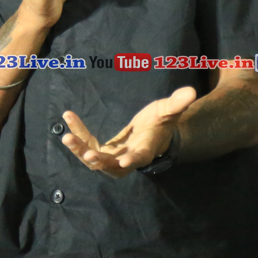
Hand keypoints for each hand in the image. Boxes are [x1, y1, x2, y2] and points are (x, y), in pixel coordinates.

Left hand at [60, 87, 196, 177]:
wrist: (151, 133)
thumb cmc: (160, 122)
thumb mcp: (168, 111)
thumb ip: (177, 103)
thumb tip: (191, 92)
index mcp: (145, 151)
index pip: (139, 158)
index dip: (132, 160)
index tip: (123, 160)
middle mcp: (127, 160)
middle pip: (110, 165)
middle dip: (95, 159)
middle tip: (82, 150)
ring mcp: (113, 159)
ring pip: (94, 160)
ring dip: (80, 150)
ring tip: (66, 137)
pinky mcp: (103, 153)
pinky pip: (88, 145)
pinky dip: (78, 133)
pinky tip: (68, 117)